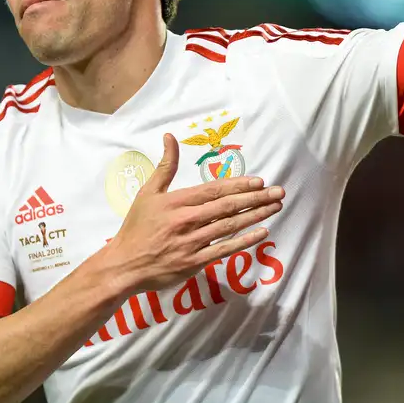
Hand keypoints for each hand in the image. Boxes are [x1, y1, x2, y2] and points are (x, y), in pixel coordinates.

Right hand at [104, 134, 284, 293]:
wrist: (124, 265)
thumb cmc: (137, 227)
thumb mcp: (147, 192)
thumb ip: (165, 166)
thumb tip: (170, 137)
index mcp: (177, 202)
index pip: (214, 190)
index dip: (239, 185)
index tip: (259, 181)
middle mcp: (187, 221)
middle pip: (227, 206)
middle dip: (256, 198)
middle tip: (279, 192)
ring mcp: (192, 243)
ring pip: (230, 226)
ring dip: (256, 216)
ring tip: (276, 207)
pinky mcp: (194, 262)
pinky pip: (224, 249)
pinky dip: (244, 241)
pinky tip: (262, 232)